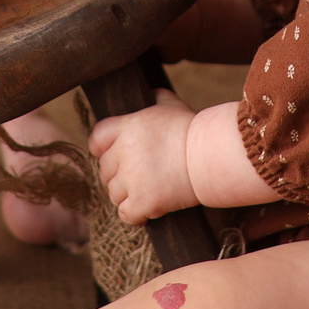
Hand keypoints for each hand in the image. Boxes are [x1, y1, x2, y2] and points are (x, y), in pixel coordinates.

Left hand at [86, 94, 196, 224]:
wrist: (212, 155)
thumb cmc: (194, 130)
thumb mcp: (172, 105)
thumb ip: (155, 98)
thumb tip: (149, 93)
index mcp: (127, 126)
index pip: (97, 139)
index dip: (103, 149)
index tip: (115, 155)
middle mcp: (124, 152)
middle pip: (105, 170)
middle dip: (119, 174)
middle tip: (141, 175)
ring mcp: (132, 179)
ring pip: (114, 193)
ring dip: (128, 195)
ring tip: (149, 190)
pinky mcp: (143, 202)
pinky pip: (126, 214)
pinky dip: (136, 215)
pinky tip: (148, 210)